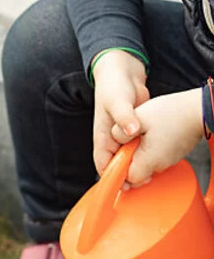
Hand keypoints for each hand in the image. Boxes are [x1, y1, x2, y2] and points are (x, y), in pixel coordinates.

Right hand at [91, 50, 149, 174]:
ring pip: (129, 159)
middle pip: (116, 166)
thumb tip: (131, 131)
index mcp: (102, 138)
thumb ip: (124, 117)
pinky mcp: (135, 133)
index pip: (103, 165)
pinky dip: (145, 156)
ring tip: (151, 173)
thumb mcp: (117, 101)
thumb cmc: (113, 87)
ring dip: (138, 166)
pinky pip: (139, 150)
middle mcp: (111, 141)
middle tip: (144, 180)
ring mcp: (123, 138)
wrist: (122, 73)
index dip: (112, 178)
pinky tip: (156, 158)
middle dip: (128, 176)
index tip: (126, 185)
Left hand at [110, 88, 202, 187]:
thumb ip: (120, 132)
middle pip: (136, 175)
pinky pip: (155, 158)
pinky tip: (149, 136)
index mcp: (149, 160)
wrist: (199, 109)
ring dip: (137, 155)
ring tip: (138, 138)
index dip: (118, 170)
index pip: (128, 179)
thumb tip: (114, 141)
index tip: (116, 156)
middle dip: (126, 163)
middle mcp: (159, 165)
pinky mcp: (173, 154)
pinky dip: (148, 151)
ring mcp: (168, 161)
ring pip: (145, 166)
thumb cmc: (172, 113)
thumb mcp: (138, 118)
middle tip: (125, 145)